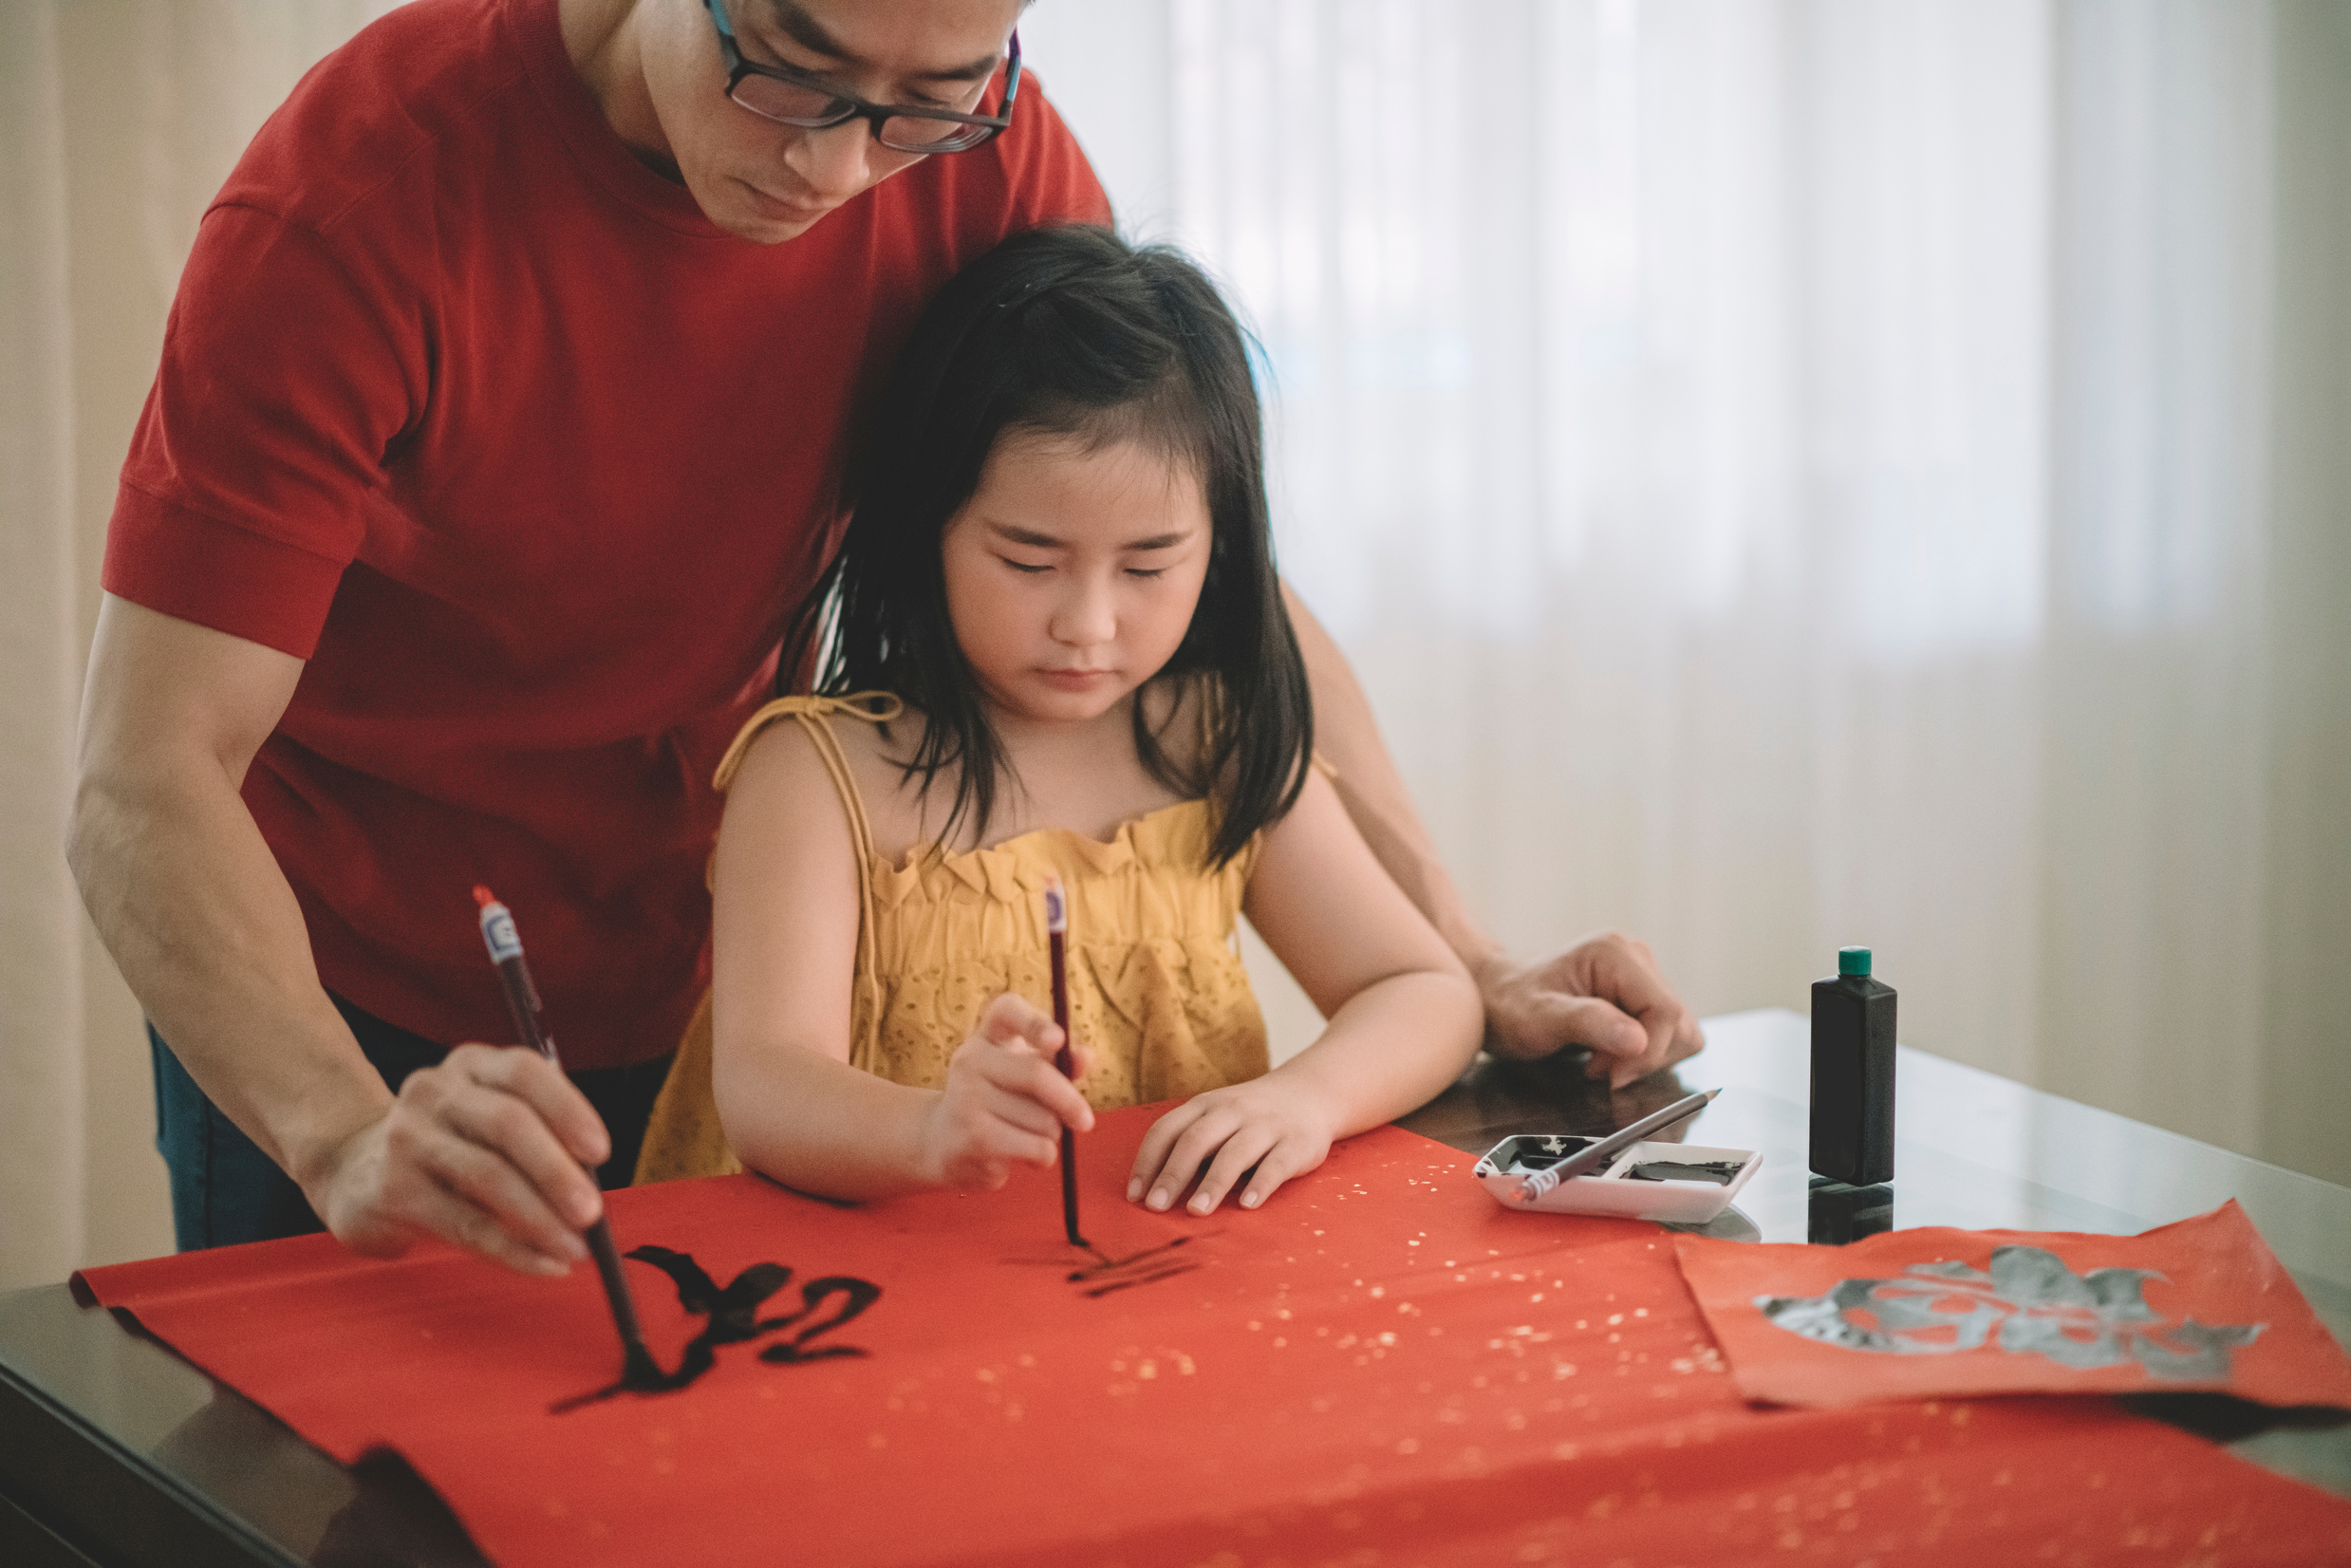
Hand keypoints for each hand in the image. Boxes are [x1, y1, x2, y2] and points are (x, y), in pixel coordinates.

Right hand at [302, 1043, 610, 1275]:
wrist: (356, 1170)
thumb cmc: (451, 1147)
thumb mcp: (488, 1124)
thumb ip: (540, 1141)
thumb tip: (592, 1189)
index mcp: (472, 1064)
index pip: (525, 1072)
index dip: (568, 1109)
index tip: (601, 1152)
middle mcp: (435, 1091)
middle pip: (508, 1124)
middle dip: (557, 1172)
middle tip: (593, 1213)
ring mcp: (408, 1138)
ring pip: (487, 1176)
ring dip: (540, 1218)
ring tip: (575, 1247)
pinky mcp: (394, 1190)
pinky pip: (466, 1225)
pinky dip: (513, 1250)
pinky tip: (544, 1264)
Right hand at [921, 993, 1094, 1190]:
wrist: (943, 1140)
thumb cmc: (998, 1099)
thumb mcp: (1026, 1073)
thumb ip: (1058, 1063)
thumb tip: (1086, 1056)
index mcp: (988, 1034)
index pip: (1006, 1011)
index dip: (1034, 1023)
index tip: (1058, 1040)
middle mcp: (970, 1059)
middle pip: (1036, 1075)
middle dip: (1070, 1102)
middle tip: (1086, 1121)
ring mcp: (967, 1098)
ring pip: (1043, 1120)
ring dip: (1052, 1135)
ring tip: (1033, 1136)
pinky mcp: (973, 1138)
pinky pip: (1035, 1148)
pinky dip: (1042, 1156)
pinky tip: (1024, 1154)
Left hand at [1127, 1075, 1336, 1215]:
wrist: (1309, 1094)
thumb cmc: (1249, 1117)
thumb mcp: (1216, 1118)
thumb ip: (1189, 1145)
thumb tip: (1152, 1190)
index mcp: (1205, 1106)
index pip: (1167, 1129)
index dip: (1147, 1162)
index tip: (1135, 1195)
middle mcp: (1232, 1111)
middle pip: (1196, 1140)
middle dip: (1173, 1173)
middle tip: (1156, 1206)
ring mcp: (1266, 1125)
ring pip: (1235, 1152)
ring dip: (1213, 1182)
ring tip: (1196, 1210)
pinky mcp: (1296, 1143)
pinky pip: (1276, 1164)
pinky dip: (1260, 1184)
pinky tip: (1246, 1204)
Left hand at [1476, 932, 1703, 1087]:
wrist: (1492, 994)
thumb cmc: (1509, 1003)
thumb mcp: (1540, 1018)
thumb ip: (1590, 1024)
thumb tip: (1639, 1041)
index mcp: (1616, 954)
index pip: (1666, 1012)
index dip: (1648, 1053)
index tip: (1612, 1075)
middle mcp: (1636, 959)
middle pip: (1679, 1023)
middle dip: (1645, 1057)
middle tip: (1599, 1067)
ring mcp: (1640, 976)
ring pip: (1678, 1030)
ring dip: (1645, 1057)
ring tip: (1599, 1059)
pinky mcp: (1638, 995)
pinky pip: (1664, 1033)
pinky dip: (1642, 1054)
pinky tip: (1607, 1054)